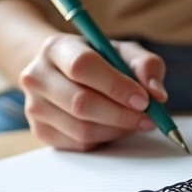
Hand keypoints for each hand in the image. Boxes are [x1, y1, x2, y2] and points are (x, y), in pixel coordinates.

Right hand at [18, 34, 168, 150]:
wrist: (62, 71)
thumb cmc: (98, 60)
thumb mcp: (123, 52)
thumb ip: (146, 65)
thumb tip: (157, 94)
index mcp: (56, 48)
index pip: (83, 66)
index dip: (116, 85)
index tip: (144, 99)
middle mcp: (37, 76)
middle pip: (80, 102)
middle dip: (121, 114)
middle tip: (148, 118)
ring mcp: (34, 106)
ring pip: (81, 129)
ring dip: (116, 129)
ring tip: (135, 121)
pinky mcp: (40, 131)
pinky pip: (79, 144)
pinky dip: (104, 139)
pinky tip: (114, 127)